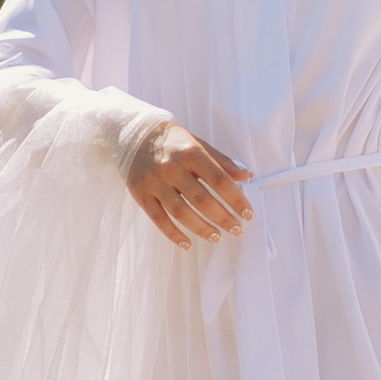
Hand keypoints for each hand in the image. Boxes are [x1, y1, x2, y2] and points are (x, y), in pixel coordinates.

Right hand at [126, 122, 252, 247]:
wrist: (131, 135)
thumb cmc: (172, 141)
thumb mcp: (198, 144)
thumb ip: (222, 161)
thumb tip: (247, 175)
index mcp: (191, 153)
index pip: (220, 180)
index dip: (236, 200)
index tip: (248, 214)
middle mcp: (172, 168)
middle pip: (202, 200)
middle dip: (223, 218)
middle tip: (237, 229)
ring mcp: (155, 182)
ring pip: (181, 212)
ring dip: (202, 228)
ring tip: (217, 237)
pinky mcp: (140, 194)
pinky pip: (159, 219)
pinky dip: (173, 234)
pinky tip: (187, 244)